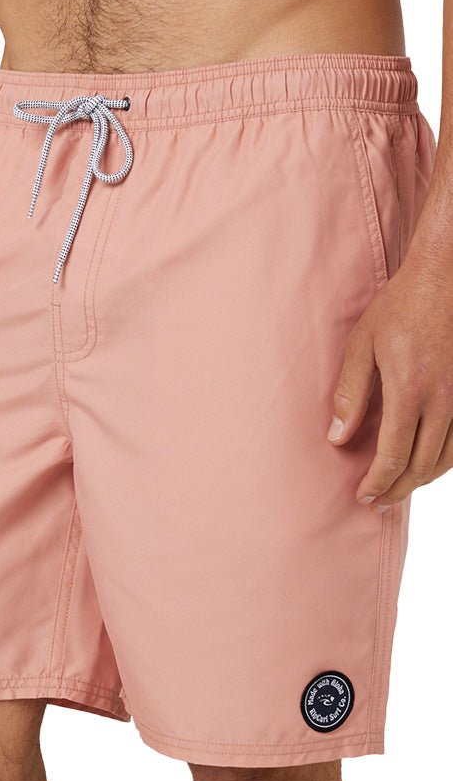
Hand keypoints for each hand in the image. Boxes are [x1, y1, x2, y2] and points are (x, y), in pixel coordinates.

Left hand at [327, 258, 452, 510]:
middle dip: (396, 490)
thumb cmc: (400, 306)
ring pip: (446, 459)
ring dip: (420, 481)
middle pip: (421, 466)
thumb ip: (350, 394)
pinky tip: (427, 465)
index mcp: (410, 391)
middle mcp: (442, 401)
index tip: (361, 495)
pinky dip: (443, 462)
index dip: (376, 483)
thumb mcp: (362, 345)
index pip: (392, 456)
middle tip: (376, 502)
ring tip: (398, 490)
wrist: (445, 278)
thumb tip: (338, 438)